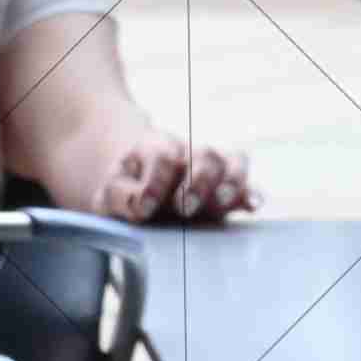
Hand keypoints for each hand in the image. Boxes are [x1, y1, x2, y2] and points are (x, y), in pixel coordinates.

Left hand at [83, 129, 258, 223]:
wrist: (138, 186)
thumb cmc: (124, 193)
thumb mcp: (109, 193)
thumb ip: (119, 195)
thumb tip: (140, 205)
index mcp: (154, 150)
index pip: (161, 157)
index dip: (155, 182)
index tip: (145, 210)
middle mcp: (188, 154)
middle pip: (204, 155)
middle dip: (197, 182)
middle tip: (184, 208)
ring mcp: (211, 170)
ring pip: (232, 162)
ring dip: (229, 184)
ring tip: (220, 204)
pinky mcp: (227, 190)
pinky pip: (247, 183)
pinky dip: (252, 193)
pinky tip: (252, 206)